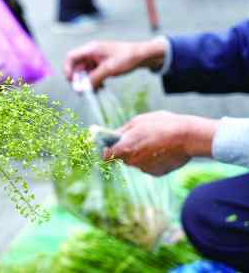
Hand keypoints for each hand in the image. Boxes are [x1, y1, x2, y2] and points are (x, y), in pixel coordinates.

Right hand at [63, 39, 165, 88]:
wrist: (143, 55)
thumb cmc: (127, 58)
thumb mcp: (109, 69)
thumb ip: (93, 78)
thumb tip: (80, 89)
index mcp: (91, 49)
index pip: (71, 57)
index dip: (67, 69)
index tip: (71, 81)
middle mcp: (91, 53)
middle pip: (76, 66)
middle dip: (78, 79)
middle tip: (82, 91)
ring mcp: (96, 59)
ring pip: (84, 72)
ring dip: (86, 82)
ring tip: (93, 92)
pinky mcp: (102, 64)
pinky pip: (92, 74)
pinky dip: (94, 81)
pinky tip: (100, 88)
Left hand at [103, 111, 217, 175]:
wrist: (188, 137)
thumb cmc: (162, 125)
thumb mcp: (138, 121)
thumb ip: (122, 131)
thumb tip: (113, 137)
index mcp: (124, 147)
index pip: (106, 156)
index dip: (107, 150)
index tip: (109, 146)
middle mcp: (132, 161)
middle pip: (123, 157)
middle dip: (127, 149)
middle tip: (138, 138)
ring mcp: (144, 169)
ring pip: (137, 161)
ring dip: (141, 153)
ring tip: (155, 141)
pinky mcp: (156, 173)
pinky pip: (149, 166)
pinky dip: (153, 159)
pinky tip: (163, 149)